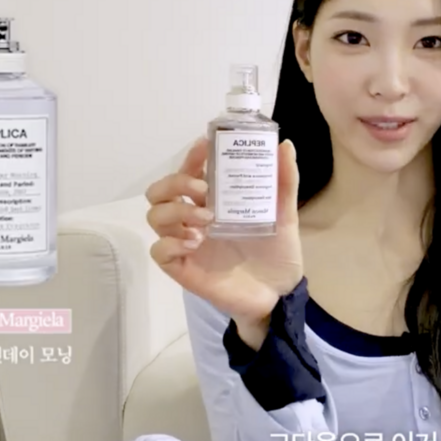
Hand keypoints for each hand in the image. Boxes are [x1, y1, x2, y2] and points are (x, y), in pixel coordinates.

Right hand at [146, 136, 303, 339]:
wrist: (280, 295)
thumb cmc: (277, 254)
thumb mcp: (285, 215)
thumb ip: (284, 182)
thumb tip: (285, 146)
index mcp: (214, 203)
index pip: (189, 172)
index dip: (190, 157)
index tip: (204, 147)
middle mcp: (194, 219)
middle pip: (160, 191)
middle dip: (176, 183)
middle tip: (204, 192)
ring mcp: (186, 244)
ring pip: (154, 216)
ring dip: (176, 211)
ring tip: (207, 221)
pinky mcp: (183, 268)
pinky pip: (159, 251)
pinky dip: (171, 242)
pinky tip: (195, 243)